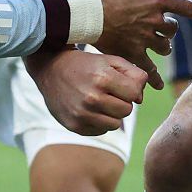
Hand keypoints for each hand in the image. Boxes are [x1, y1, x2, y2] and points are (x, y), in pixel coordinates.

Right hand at [27, 49, 148, 134]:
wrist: (51, 69)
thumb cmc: (85, 65)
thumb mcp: (110, 60)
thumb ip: (133, 74)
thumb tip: (140, 99)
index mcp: (103, 78)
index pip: (134, 94)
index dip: (133, 89)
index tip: (123, 85)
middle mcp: (92, 98)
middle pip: (126, 110)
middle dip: (122, 102)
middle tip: (110, 93)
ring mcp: (82, 114)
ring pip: (115, 124)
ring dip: (112, 114)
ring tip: (101, 101)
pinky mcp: (75, 126)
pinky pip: (101, 131)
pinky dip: (100, 122)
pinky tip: (90, 109)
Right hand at [91, 0, 191, 87]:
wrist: (84, 14)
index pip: (186, 7)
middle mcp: (155, 21)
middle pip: (171, 29)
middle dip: (168, 30)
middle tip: (163, 30)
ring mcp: (144, 39)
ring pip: (163, 48)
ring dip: (162, 47)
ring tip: (157, 47)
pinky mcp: (132, 53)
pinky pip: (147, 69)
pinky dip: (149, 78)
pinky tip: (152, 86)